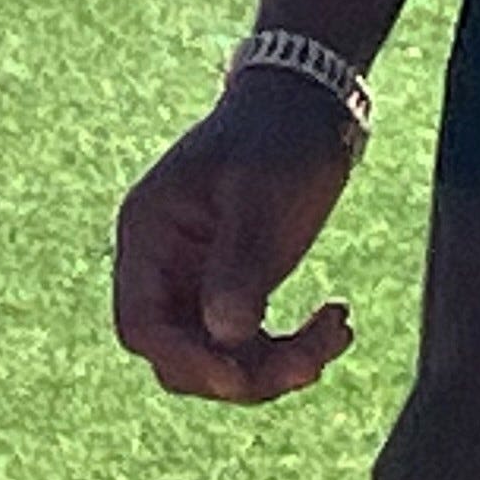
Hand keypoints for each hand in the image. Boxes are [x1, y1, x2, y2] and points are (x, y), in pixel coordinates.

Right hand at [110, 68, 361, 404]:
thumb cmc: (276, 136)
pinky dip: (292, 348)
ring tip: (336, 328)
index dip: (186, 359)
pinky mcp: (234, 288)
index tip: (240, 375)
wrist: (306, 104)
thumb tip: (227, 336)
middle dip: (243, 371)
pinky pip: (251, 344)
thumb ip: (239, 265)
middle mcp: (164, 265)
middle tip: (310, 361)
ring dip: (276, 365)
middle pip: (180, 355)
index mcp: (150, 234)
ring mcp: (198, 279)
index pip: (143, 324)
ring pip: (220, 358)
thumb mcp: (259, 195)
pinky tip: (336, 323)